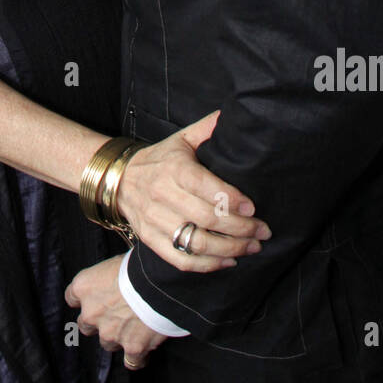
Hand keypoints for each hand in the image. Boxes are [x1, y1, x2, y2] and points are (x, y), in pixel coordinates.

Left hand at [66, 256, 166, 368]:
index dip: (85, 299)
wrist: (160, 282)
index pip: (71, 297)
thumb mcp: (115, 262)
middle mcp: (91, 313)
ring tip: (135, 327)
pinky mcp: (132, 348)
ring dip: (118, 337)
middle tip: (116, 313)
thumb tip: (115, 283)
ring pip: (108, 343)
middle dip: (99, 321)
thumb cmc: (139, 265)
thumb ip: (107, 279)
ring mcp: (110, 333)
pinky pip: (131, 362)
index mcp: (84, 287)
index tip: (94, 298)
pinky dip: (137, 358)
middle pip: (86, 325)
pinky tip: (144, 351)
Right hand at [115, 111, 270, 272]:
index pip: (206, 187)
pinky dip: (207, 265)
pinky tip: (228, 262)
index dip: (232, 200)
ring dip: (230, 249)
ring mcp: (155, 220)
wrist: (119, 178)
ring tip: (252, 247)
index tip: (254, 207)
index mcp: (174, 168)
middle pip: (207, 218)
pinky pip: (181, 259)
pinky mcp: (151, 240)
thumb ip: (209, 129)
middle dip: (241, 228)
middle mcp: (163, 195)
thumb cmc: (160, 159)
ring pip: (196, 242)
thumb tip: (239, 116)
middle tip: (263, 231)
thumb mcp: (182, 139)